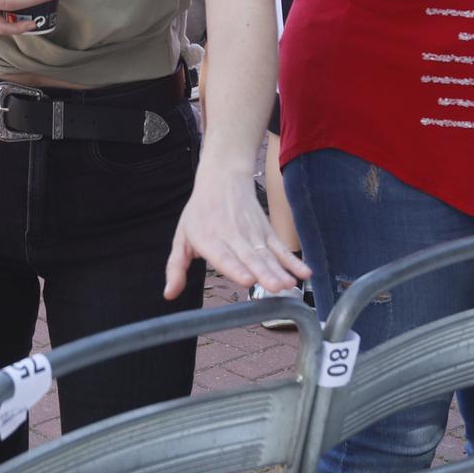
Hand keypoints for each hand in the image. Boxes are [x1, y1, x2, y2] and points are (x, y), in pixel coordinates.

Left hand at [163, 167, 309, 299]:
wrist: (223, 178)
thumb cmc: (200, 212)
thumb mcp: (182, 237)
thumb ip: (176, 267)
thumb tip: (169, 294)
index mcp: (208, 239)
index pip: (223, 255)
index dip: (235, 268)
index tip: (246, 280)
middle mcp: (232, 236)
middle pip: (250, 256)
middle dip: (263, 273)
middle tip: (275, 288)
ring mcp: (252, 234)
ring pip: (267, 254)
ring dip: (280, 270)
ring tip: (288, 285)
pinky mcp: (266, 232)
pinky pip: (281, 248)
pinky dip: (293, 260)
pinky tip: (304, 273)